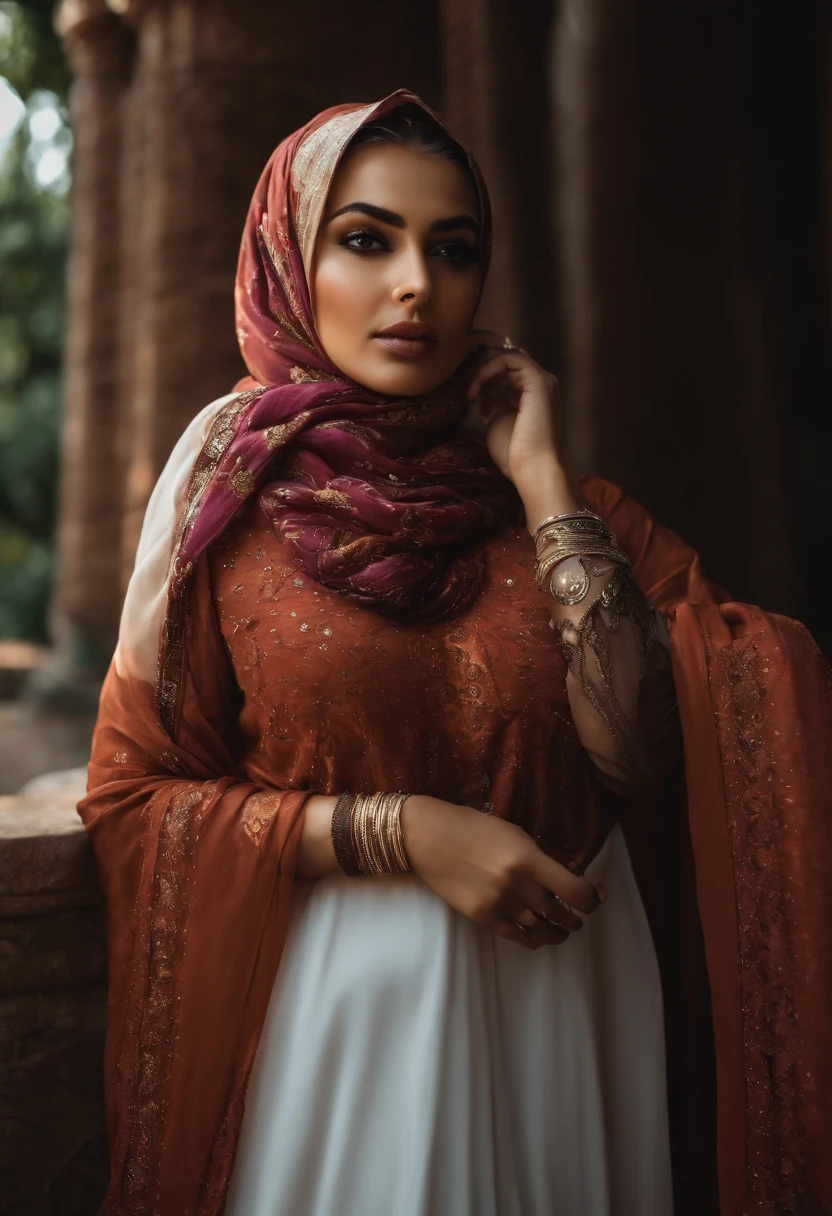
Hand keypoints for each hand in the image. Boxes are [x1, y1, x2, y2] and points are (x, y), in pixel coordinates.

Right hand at [400, 794, 603, 949]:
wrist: (429, 837)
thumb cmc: (473, 827)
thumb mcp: (515, 834)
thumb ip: (540, 857)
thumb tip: (566, 876)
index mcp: (529, 859)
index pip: (577, 891)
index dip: (593, 898)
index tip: (597, 896)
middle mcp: (518, 886)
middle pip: (562, 914)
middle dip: (575, 918)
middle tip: (578, 916)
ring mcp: (500, 905)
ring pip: (543, 930)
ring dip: (558, 931)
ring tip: (562, 928)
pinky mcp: (483, 918)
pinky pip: (518, 937)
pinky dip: (534, 938)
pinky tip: (538, 934)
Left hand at [466, 331, 569, 511]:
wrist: (532, 470)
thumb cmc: (514, 455)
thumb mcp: (496, 421)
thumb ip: (490, 401)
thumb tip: (480, 387)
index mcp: (529, 393)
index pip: (503, 369)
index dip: (480, 374)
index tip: (464, 393)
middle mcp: (538, 383)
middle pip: (503, 357)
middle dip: (478, 366)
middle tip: (460, 385)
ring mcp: (541, 380)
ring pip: (505, 354)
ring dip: (480, 368)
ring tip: (467, 390)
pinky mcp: (539, 381)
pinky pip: (509, 359)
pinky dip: (487, 369)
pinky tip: (474, 389)